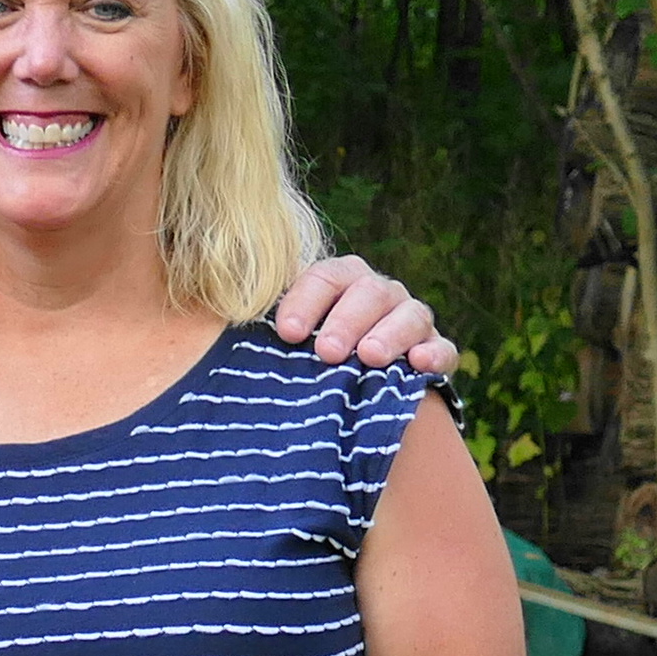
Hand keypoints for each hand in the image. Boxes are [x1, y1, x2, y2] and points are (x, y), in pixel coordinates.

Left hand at [273, 254, 457, 373]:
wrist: (351, 378)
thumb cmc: (306, 351)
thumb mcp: (285, 334)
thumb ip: (265, 326)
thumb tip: (215, 328)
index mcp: (339, 280)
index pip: (323, 277)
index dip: (304, 301)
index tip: (286, 332)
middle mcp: (377, 292)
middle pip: (368, 293)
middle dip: (345, 321)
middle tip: (326, 352)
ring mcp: (409, 318)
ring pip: (408, 314)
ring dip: (389, 334)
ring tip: (370, 357)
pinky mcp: (434, 349)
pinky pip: (442, 347)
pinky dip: (434, 353)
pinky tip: (420, 365)